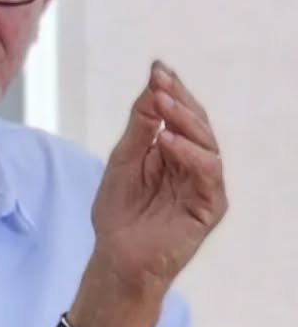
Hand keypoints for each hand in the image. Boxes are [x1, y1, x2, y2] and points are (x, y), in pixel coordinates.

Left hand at [87, 62, 226, 302]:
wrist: (117, 257)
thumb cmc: (119, 213)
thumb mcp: (123, 161)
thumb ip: (139, 127)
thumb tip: (152, 87)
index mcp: (173, 151)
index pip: (178, 115)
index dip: (170, 91)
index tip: (157, 69)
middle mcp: (193, 164)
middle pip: (196, 125)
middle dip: (179, 100)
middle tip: (161, 81)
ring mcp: (203, 185)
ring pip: (206, 144)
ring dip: (184, 122)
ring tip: (162, 104)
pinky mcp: (209, 206)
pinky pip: (207, 174)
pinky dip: (189, 155)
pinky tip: (167, 141)